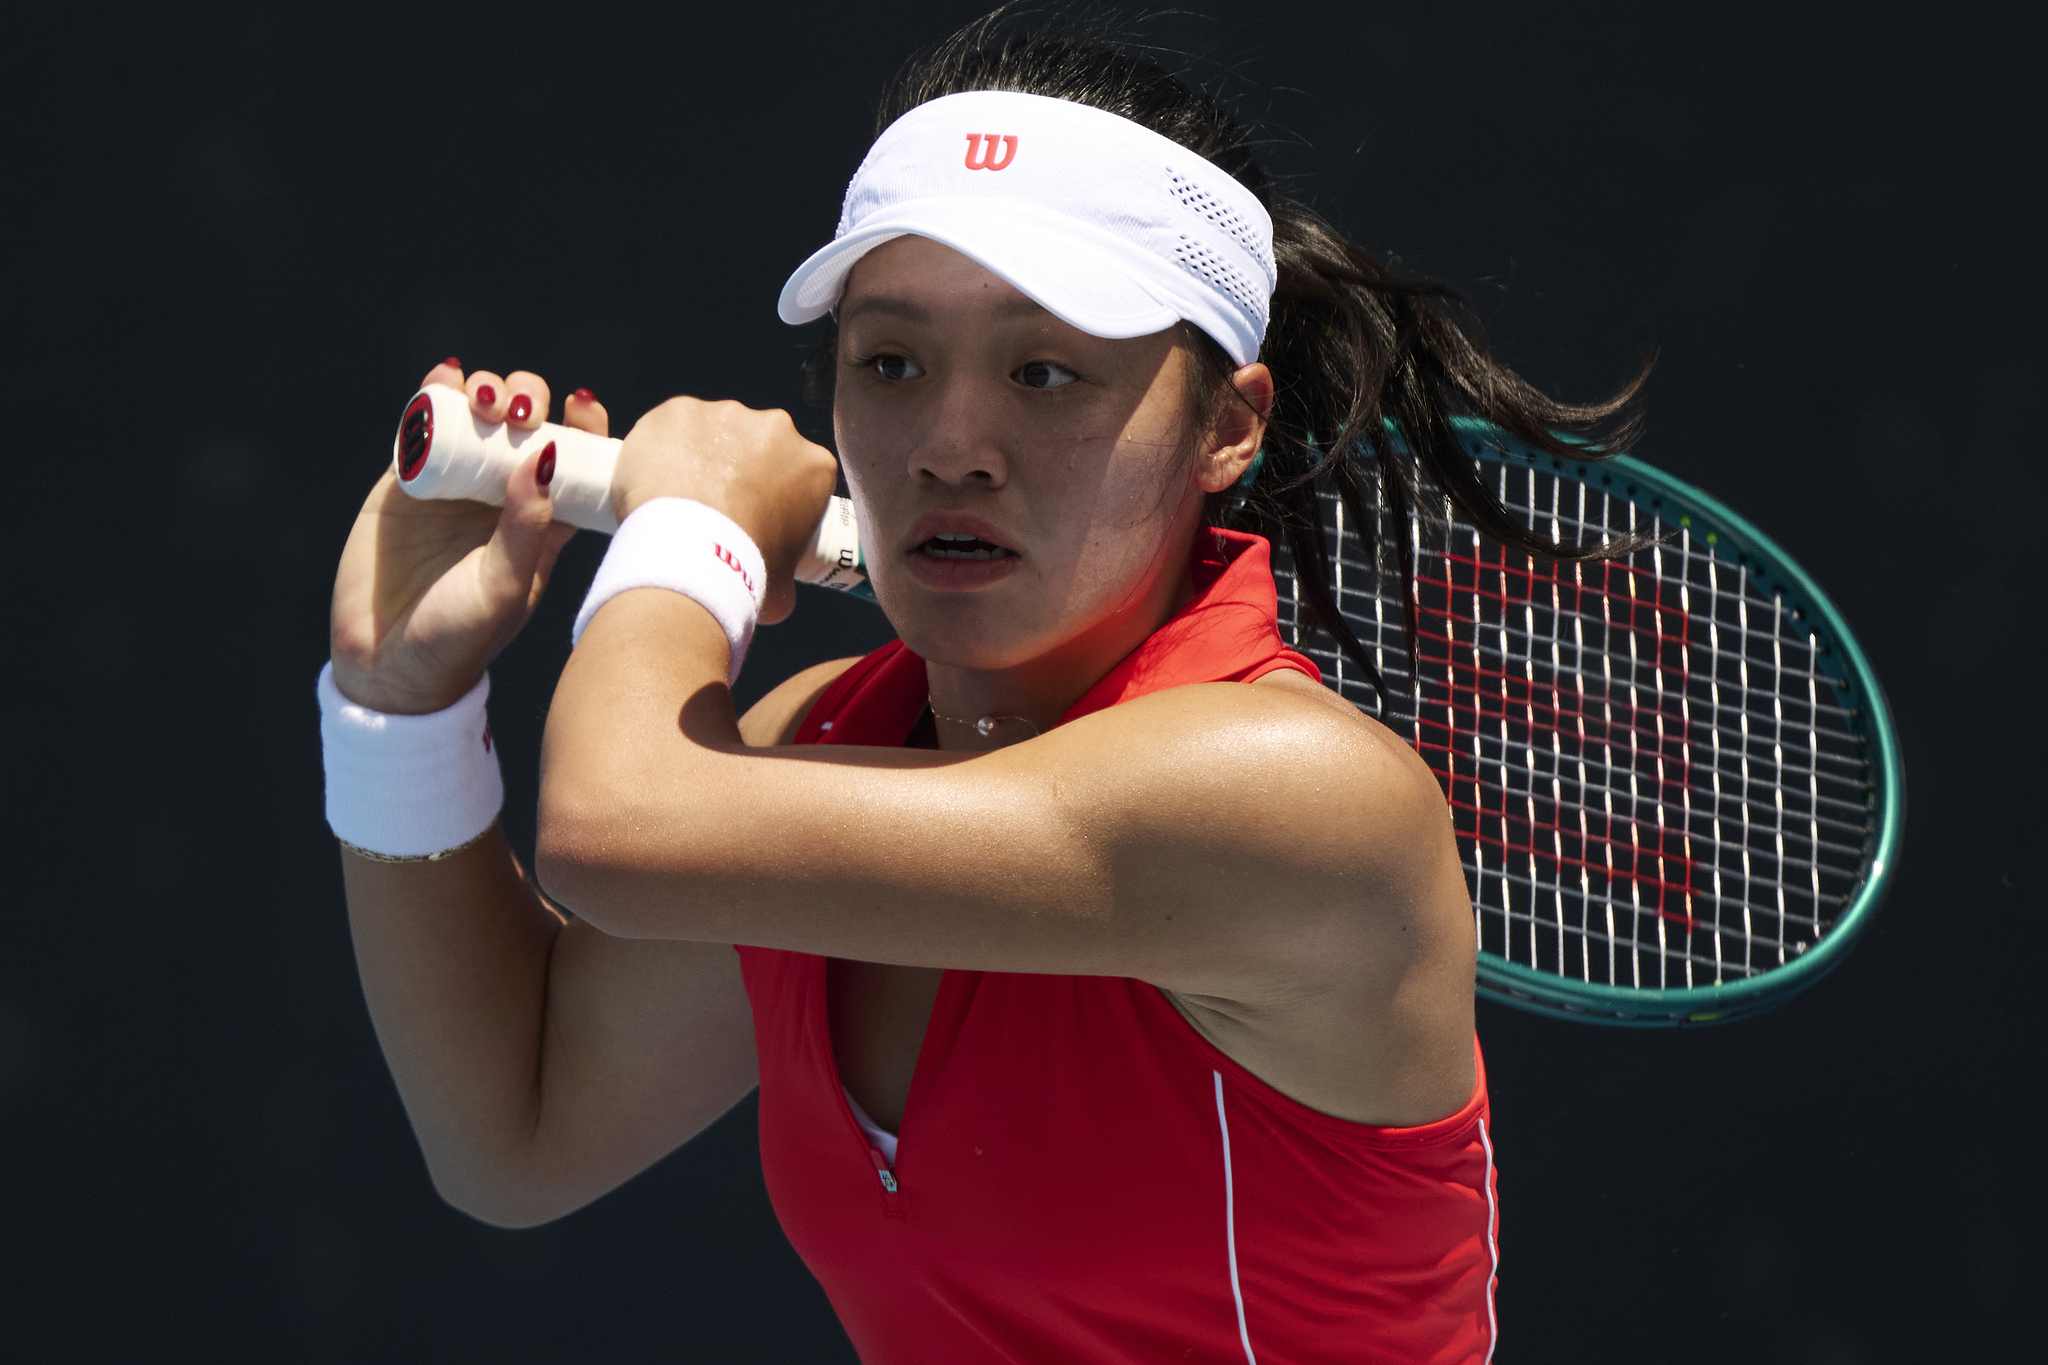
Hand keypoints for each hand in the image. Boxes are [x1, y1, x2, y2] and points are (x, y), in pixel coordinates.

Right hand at [329, 361, 605, 713]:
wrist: (387, 664)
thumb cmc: (460, 637)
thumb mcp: (505, 587)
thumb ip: (526, 527)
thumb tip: (547, 456)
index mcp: (542, 522)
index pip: (572, 461)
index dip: (582, 426)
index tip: (582, 405)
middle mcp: (501, 497)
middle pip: (524, 427)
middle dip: (526, 401)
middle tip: (518, 408)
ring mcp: (453, 485)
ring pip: (477, 417)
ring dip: (486, 392)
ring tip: (485, 398)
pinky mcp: (405, 480)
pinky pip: (423, 425)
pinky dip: (435, 394)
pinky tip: (445, 378)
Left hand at [610, 398, 839, 623]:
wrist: (689, 560)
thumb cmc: (742, 574)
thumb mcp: (784, 586)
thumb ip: (785, 570)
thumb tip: (774, 586)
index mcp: (815, 465)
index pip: (798, 473)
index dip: (775, 494)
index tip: (753, 515)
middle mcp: (777, 429)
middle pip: (757, 444)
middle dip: (738, 469)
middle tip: (713, 509)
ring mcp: (726, 414)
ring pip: (712, 432)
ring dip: (699, 456)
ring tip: (677, 498)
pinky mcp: (679, 410)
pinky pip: (669, 427)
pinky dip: (660, 449)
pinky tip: (652, 481)